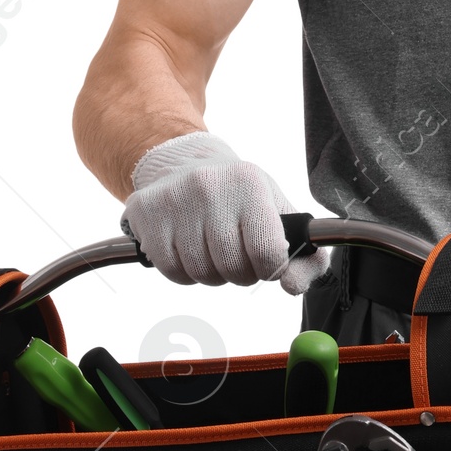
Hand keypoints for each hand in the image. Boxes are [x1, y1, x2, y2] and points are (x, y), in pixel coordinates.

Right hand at [121, 131, 330, 291]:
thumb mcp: (278, 212)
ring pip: (201, 273)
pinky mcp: (145, 212)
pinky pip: (171, 271)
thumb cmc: (238, 196)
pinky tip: (188, 248)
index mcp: (249, 183)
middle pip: (233, 268)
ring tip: (211, 248)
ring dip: (211, 273)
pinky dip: (184, 271)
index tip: (265, 260)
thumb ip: (305, 256)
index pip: (268, 253)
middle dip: (240, 272)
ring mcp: (174, 199)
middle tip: (237, 253)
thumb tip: (293, 286)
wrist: (185, 164)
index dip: (270, 268)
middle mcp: (209, 186)